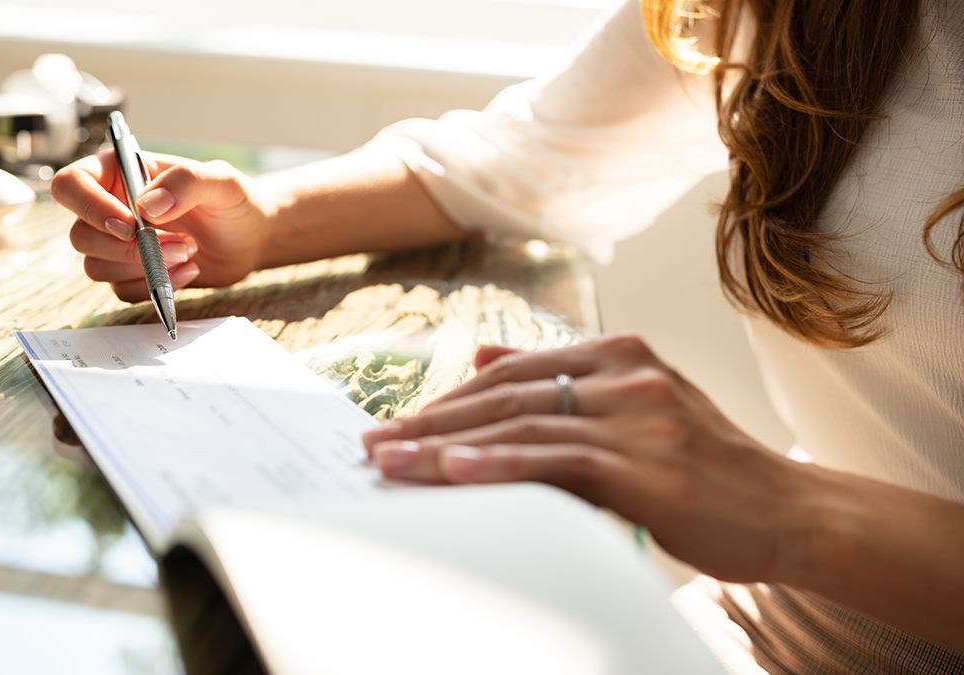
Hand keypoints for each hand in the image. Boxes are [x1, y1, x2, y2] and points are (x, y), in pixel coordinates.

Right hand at [51, 150, 275, 300]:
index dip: (89, 207)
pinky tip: (188, 271)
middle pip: (80, 235)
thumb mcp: (221, 181)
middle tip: (179, 243)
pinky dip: (154, 287)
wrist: (252, 237)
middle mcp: (110, 208)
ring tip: (189, 252)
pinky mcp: (133, 274)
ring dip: (142, 268)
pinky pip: (122, 290)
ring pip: (96, 267)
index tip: (130, 224)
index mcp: (119, 173)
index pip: (71, 184)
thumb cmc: (235, 201)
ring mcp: (118, 244)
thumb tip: (147, 205)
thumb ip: (186, 182)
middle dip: (126, 249)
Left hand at [361, 334, 815, 583]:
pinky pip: (558, 460)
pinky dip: (500, 463)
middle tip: (374, 443)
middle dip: (432, 420)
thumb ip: (561, 380)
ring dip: (446, 444)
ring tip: (391, 461)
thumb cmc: (706, 468)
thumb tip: (480, 355)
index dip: (448, 397)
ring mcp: (639, 416)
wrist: (790, 510)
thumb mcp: (635, 408)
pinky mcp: (649, 464)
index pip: (512, 370)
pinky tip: (454, 469)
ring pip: (522, 423)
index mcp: (620, 354)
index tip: (398, 422)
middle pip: (505, 394)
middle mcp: (627, 374)